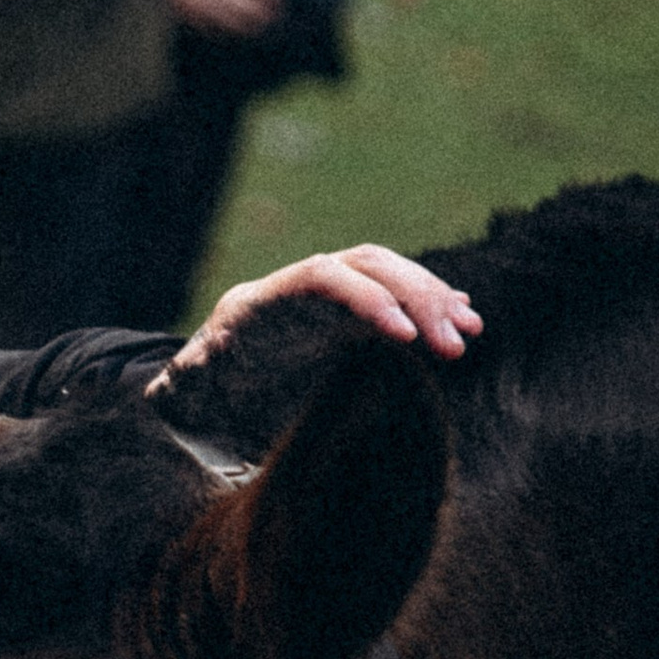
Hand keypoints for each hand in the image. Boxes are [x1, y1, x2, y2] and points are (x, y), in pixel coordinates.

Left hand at [166, 245, 481, 372]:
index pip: (321, 277)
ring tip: (469, 332)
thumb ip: (193, 376)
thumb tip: (189, 369)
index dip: (365, 299)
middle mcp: (295, 285)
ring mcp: (324, 293)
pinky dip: (430, 302)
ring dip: (432, 299)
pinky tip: (464, 317)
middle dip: (415, 298)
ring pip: (387, 273)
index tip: (404, 336)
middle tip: (455, 342)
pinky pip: (395, 291)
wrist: (202, 386)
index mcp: (258, 300)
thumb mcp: (189, 388)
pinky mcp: (345, 310)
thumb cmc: (196, 394)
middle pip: (365, 264)